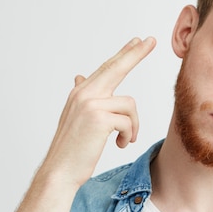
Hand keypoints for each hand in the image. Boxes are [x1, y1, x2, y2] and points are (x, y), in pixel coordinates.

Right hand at [37, 37, 155, 187]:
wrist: (60, 171)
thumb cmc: (72, 148)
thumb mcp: (77, 118)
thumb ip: (84, 97)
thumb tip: (81, 76)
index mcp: (81, 92)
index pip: (107, 68)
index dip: (124, 54)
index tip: (138, 41)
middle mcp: (84, 93)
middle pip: (117, 67)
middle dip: (135, 53)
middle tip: (151, 40)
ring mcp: (91, 104)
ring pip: (130, 104)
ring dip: (133, 125)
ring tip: (125, 138)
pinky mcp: (100, 118)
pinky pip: (128, 121)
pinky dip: (129, 135)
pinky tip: (120, 144)